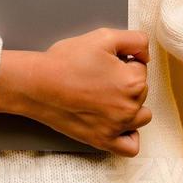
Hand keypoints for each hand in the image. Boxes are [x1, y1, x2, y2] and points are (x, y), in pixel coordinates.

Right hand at [0, 28, 151, 156]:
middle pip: (141, 91)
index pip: (140, 67)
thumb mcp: (103, 37)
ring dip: (131, 105)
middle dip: (125, 81)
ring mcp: (117, 127)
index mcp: (133, 81)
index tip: (103, 62)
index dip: (122, 60)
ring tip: (107, 96)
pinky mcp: (103, 140)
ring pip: (141, 116)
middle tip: (98, 76)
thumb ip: (134, 40)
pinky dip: (129, 135)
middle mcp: (130, 107)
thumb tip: (145, 54)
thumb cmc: (66, 61)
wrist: (37, 84)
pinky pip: (130, 146)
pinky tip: (118, 123)